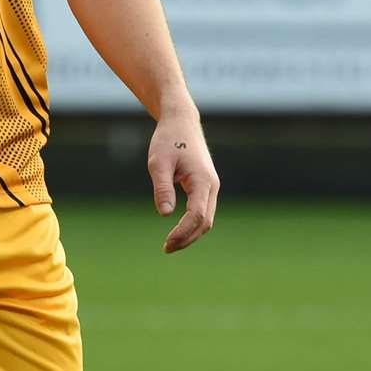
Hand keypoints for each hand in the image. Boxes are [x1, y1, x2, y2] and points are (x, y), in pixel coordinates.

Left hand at [148, 110, 219, 253]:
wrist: (181, 121)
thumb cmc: (168, 139)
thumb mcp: (159, 162)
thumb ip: (163, 187)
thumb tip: (165, 214)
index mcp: (203, 181)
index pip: (197, 215)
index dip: (183, 232)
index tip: (167, 243)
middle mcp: (212, 186)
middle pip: (205, 222)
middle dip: (187, 238)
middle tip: (166, 248)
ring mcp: (211, 186)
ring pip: (206, 218)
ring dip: (191, 233)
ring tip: (170, 244)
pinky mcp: (205, 186)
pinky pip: (202, 210)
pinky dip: (192, 224)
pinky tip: (177, 230)